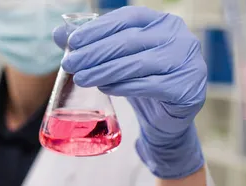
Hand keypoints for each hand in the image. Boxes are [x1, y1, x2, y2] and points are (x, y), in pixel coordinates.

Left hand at [53, 6, 205, 178]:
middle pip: (129, 41)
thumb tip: (58, 32)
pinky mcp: (187, 88)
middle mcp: (179, 37)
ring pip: (137, 64)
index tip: (73, 42)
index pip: (127, 18)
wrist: (167, 116)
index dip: (98, 28)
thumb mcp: (118, 59)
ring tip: (80, 78)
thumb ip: (91, 44)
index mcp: (162, 22)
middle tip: (69, 64)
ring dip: (104, 71)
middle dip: (94, 53)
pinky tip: (104, 88)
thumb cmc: (141, 79)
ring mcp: (187, 62)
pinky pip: (148, 85)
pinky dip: (123, 86)